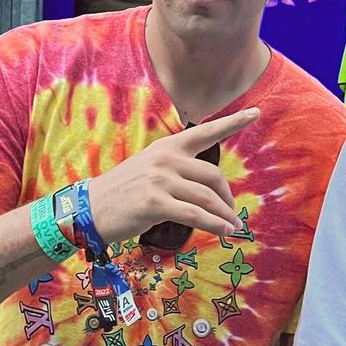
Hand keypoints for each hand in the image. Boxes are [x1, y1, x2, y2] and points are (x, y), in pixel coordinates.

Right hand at [86, 109, 258, 245]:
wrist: (90, 209)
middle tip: (232, 212)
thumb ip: (178, 170)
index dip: (232, 123)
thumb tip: (209, 188)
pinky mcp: (155, 203)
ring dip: (225, 215)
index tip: (255, 113)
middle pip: (213, 175)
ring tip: (233, 227)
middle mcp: (166, 160)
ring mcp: (160, 180)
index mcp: (167, 147)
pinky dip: (214, 225)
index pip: (204, 132)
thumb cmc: (124, 192)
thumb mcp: (150, 169)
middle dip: (227, 197)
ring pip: (207, 198)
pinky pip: (195, 215)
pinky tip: (223, 232)